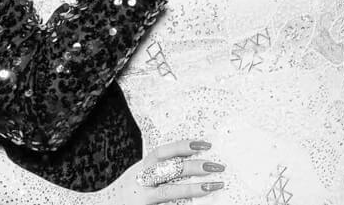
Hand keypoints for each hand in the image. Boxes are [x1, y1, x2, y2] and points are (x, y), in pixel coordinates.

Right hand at [91, 139, 224, 203]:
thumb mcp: (139, 176)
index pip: (164, 152)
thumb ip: (158, 170)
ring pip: (170, 192)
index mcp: (140, 168)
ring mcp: (140, 198)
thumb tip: (188, 162)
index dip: (184, 146)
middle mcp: (140, 181)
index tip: (206, 144)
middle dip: (197, 167)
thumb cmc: (123, 194)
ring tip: (215, 186)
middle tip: (219, 167)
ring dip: (195, 189)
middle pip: (172, 170)